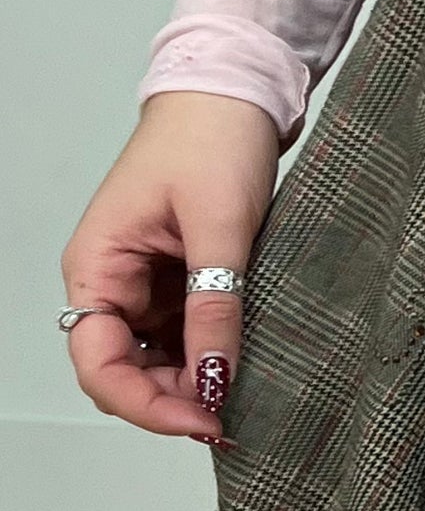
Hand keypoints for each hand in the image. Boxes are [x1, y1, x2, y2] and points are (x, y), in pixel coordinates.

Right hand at [61, 93, 280, 445]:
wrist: (234, 91)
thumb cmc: (212, 137)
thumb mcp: (220, 226)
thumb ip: (215, 307)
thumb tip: (215, 380)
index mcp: (98, 264)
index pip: (98, 361)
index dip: (144, 404)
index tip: (202, 419)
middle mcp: (113, 280)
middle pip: (124, 371)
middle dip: (172, 401)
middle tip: (229, 419)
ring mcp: (145, 283)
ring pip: (156, 359)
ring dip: (192, 383)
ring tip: (241, 397)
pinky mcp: (178, 279)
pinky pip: (184, 334)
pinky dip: (208, 355)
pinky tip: (240, 365)